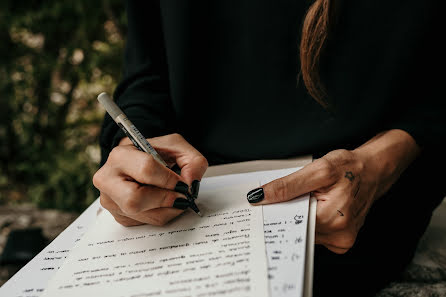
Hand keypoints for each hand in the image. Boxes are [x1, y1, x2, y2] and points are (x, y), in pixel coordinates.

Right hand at [93, 133, 207, 226]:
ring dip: (167, 210)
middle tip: (181, 196)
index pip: (145, 170)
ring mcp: (110, 201)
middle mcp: (108, 179)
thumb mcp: (177, 147)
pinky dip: (162, 215)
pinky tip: (164, 203)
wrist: (140, 162)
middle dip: (164, 200)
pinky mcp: (119, 216)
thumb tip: (191, 184)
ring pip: (142, 215)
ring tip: (177, 198)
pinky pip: (144, 223)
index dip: (168, 179)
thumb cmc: (156, 153)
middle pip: (134, 200)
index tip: (182, 183)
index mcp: (120, 156)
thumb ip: (192, 162)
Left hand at [247, 129, 419, 253]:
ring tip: (311, 199)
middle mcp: (339, 235)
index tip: (265, 206)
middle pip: (297, 229)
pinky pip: (317, 235)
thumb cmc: (350, 167)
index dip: (276, 213)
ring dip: (302, 217)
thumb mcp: (317, 169)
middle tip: (293, 197)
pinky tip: (319, 207)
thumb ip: (287, 186)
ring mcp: (342, 240)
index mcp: (332, 219)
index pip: (290, 224)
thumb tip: (260, 197)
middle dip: (290, 214)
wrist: (373, 170)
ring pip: (306, 232)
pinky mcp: (343, 240)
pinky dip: (312, 222)